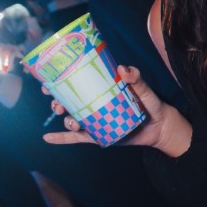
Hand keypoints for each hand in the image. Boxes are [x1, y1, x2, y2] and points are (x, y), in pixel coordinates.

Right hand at [42, 66, 192, 156]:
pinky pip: (76, 138)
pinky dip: (61, 138)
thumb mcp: (144, 90)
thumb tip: (123, 68)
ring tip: (73, 122)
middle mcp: (93, 102)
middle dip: (57, 100)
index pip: (77, 80)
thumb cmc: (151, 104)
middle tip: (57, 103)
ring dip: (66, 119)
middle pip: (68, 100)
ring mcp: (94, 118)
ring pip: (71, 118)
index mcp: (101, 87)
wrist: (159, 127)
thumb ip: (136, 79)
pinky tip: (47, 138)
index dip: (60, 78)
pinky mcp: (96, 134)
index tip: (49, 78)